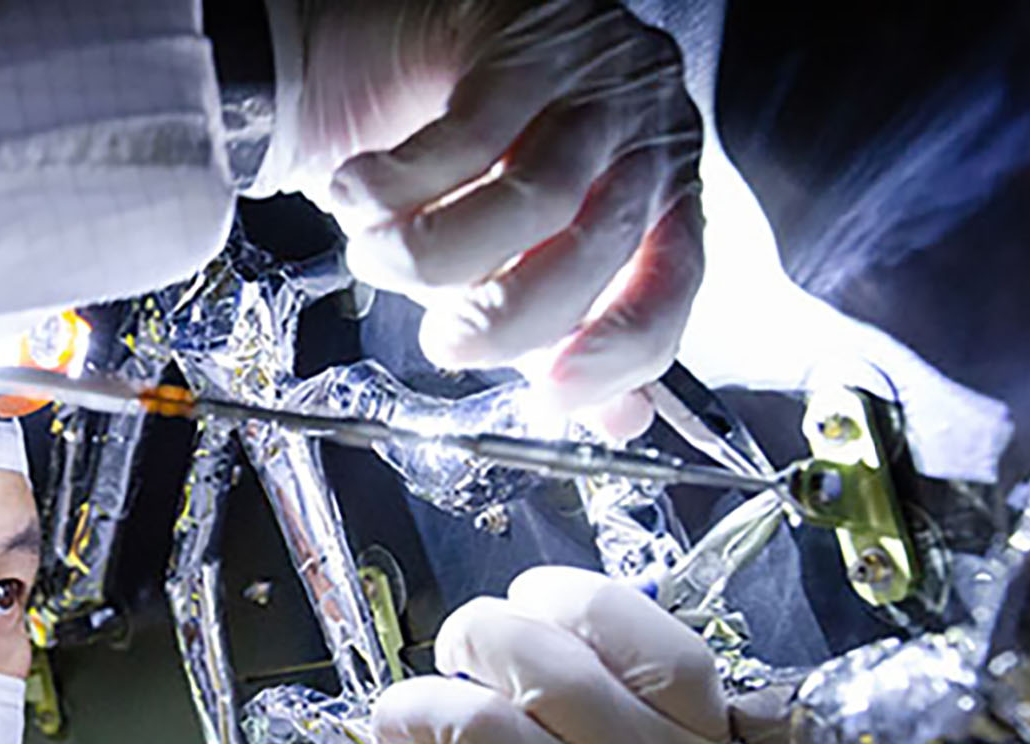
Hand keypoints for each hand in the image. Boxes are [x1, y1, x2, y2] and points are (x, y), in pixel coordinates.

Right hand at [269, 0, 705, 434]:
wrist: (426, 26)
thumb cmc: (483, 149)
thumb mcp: (529, 253)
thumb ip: (566, 330)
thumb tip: (609, 418)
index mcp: (663, 197)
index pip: (674, 283)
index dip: (619, 350)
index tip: (553, 393)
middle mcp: (645, 136)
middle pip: (596, 246)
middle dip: (508, 314)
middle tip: (444, 339)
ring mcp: (590, 83)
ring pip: (533, 196)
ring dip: (436, 252)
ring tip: (375, 256)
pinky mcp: (525, 41)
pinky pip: (462, 138)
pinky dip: (395, 186)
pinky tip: (355, 194)